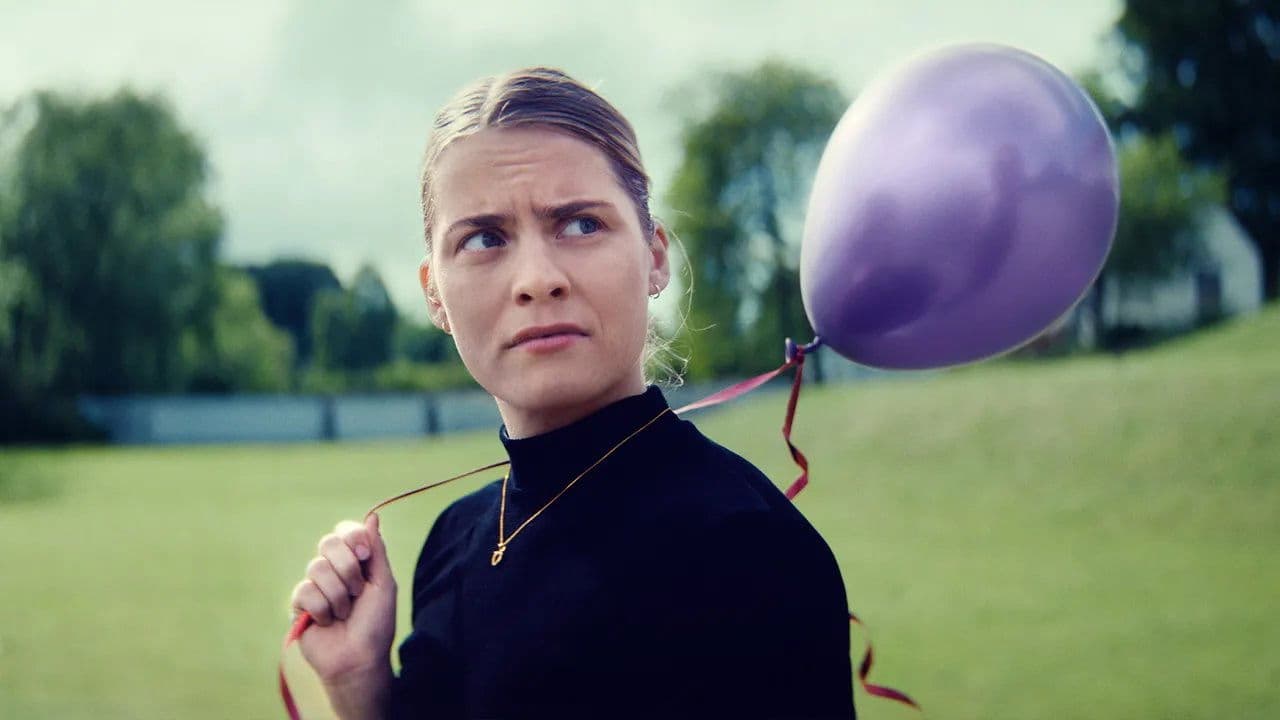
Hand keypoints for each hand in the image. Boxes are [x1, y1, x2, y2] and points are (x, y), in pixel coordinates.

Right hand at [290, 514, 396, 688]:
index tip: (365, 556)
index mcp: (355, 561)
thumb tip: (372, 516)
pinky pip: (304, 591)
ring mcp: (315, 585)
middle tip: (358, 591)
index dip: (353, 538)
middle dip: (348, 568)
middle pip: (328, 542)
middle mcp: (334, 569)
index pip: (344, 531)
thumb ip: (376, 550)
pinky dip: (322, 609)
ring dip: (338, 595)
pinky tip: (327, 622)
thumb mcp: (384, 584)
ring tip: (344, 613)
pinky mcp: (299, 604)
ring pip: (316, 567)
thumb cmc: (375, 624)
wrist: (359, 659)